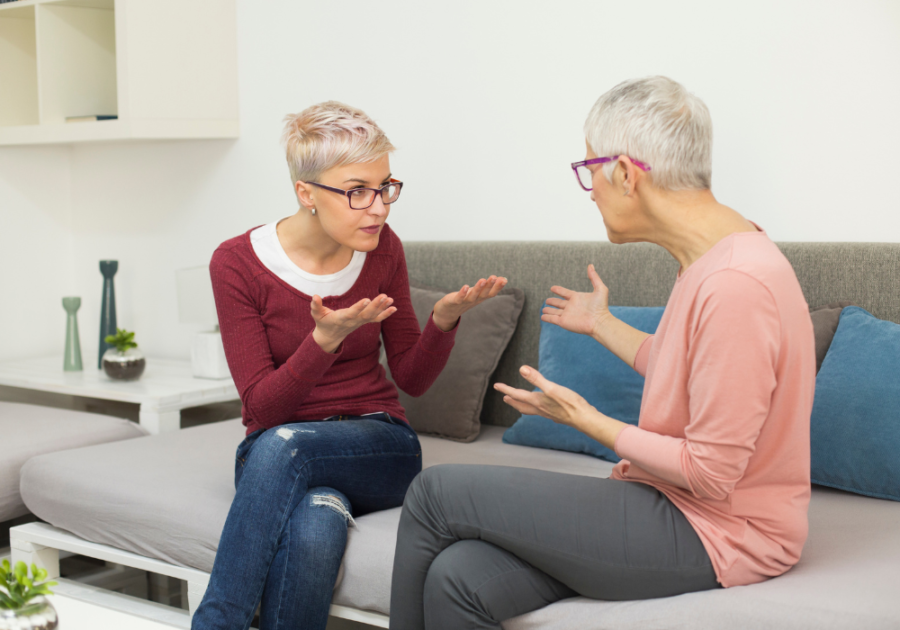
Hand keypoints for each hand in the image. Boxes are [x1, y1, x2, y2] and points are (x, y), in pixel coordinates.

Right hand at [311, 294, 395, 352]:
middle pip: (366, 314)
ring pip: (372, 316)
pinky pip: (376, 319)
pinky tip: (394, 307)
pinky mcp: (364, 322)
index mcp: (341, 319)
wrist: (331, 336)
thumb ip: (315, 306)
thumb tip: (315, 296)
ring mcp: (359, 322)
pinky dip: (385, 314)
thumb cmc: (323, 322)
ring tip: (390, 299)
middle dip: (375, 306)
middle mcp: (353, 321)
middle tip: (384, 296)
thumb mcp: (316, 314)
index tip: (367, 299)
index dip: (359, 307)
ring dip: (382, 308)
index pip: (351, 313)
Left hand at [432, 275, 507, 331]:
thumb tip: (503, 278)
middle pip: (483, 294)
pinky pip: (459, 298)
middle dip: (489, 286)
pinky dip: (462, 293)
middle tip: (495, 277)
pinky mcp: (454, 302)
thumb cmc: (465, 299)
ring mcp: (464, 302)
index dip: (498, 287)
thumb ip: (488, 286)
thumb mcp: (478, 292)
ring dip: (477, 289)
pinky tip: (465, 286)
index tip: (504, 279)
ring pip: (472, 296)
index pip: (491, 293)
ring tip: (483, 280)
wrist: (448, 312)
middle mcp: (474, 300)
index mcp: (480, 298)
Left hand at [495, 365, 628, 448]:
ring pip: (530, 410)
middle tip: (504, 397)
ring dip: (522, 405)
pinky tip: (541, 407)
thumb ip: (537, 378)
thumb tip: (522, 369)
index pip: (517, 394)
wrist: (584, 418)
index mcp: (537, 401)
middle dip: (512, 400)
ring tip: (518, 403)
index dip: (506, 389)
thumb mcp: (552, 388)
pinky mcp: (556, 414)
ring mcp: (548, 413)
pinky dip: (535, 408)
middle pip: (521, 405)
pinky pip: (540, 411)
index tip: (496, 386)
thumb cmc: (569, 403)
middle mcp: (540, 409)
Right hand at [542, 264, 610, 337]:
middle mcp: (571, 306)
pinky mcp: (563, 322)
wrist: (599, 321)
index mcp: (577, 298)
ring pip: (555, 311)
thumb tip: (591, 265)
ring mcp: (567, 315)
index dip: (559, 290)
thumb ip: (594, 277)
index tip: (553, 288)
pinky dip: (547, 318)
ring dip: (549, 310)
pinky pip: (552, 319)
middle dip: (553, 302)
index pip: (565, 293)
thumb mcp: (600, 288)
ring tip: (543, 309)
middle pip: (559, 303)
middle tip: (547, 300)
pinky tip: (542, 316)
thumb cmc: (601, 307)